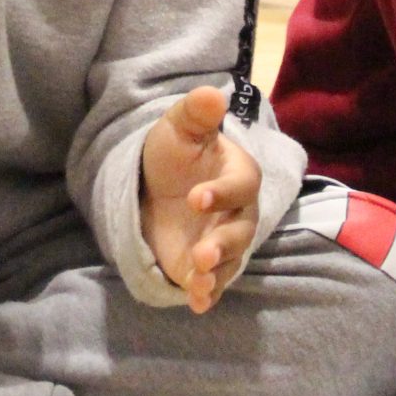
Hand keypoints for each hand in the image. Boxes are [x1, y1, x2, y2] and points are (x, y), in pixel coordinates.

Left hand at [141, 86, 260, 312]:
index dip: (221, 192)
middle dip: (222, 243)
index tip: (196, 197)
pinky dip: (206, 293)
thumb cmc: (175, 153)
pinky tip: (195, 302)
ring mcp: (224, 241)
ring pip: (229, 260)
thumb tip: (211, 93)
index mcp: (239, 175)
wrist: (156, 185)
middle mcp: (239, 212)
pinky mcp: (206, 266)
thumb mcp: (179, 127)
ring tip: (196, 281)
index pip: (240, 186)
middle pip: (240, 230)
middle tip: (200, 254)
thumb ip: (196, 114)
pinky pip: (212, 282)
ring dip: (215, 273)